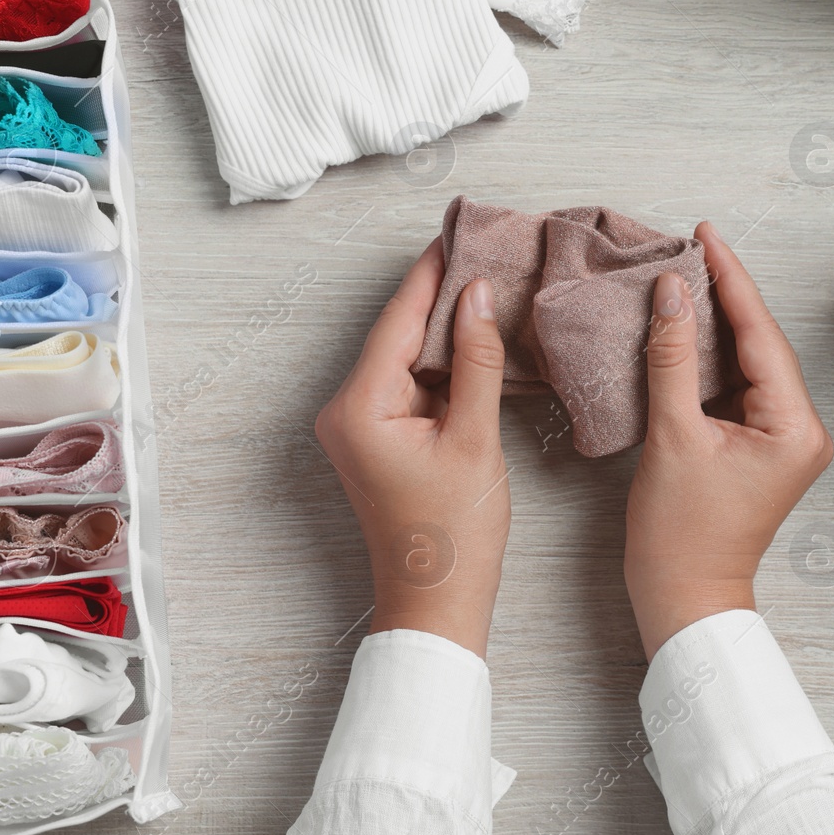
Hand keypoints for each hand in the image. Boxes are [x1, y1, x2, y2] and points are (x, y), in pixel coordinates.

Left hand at [314, 239, 509, 656]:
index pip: (397, 321)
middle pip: (397, 335)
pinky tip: (475, 342)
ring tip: (488, 287)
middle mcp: (345, 410)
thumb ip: (476, 361)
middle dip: (441, 297)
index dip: (430, 275)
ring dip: (444, 330)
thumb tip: (478, 297)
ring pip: (405, 358)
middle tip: (483, 252)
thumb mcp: (474, 438)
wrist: (437, 601)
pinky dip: (442, 365)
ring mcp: (358, 425)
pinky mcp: (377, 438)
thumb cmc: (453, 534)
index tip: (456, 233)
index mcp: (358, 407)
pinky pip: (410, 385)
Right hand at [624, 222, 833, 658]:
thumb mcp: (673, 437)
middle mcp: (801, 430)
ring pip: (748, 363)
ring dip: (717, 325)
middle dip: (726, 296)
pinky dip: (711, 359)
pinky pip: (737, 387)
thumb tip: (672, 294)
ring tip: (686, 277)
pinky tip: (686, 329)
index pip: (762, 335)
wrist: (684, 597)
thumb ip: (673, 358)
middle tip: (693, 248)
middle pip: (761, 344)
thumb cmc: (681, 536)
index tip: (707, 238)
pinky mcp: (760, 447)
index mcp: (795, 427)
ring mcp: (783, 440)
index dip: (733, 281)